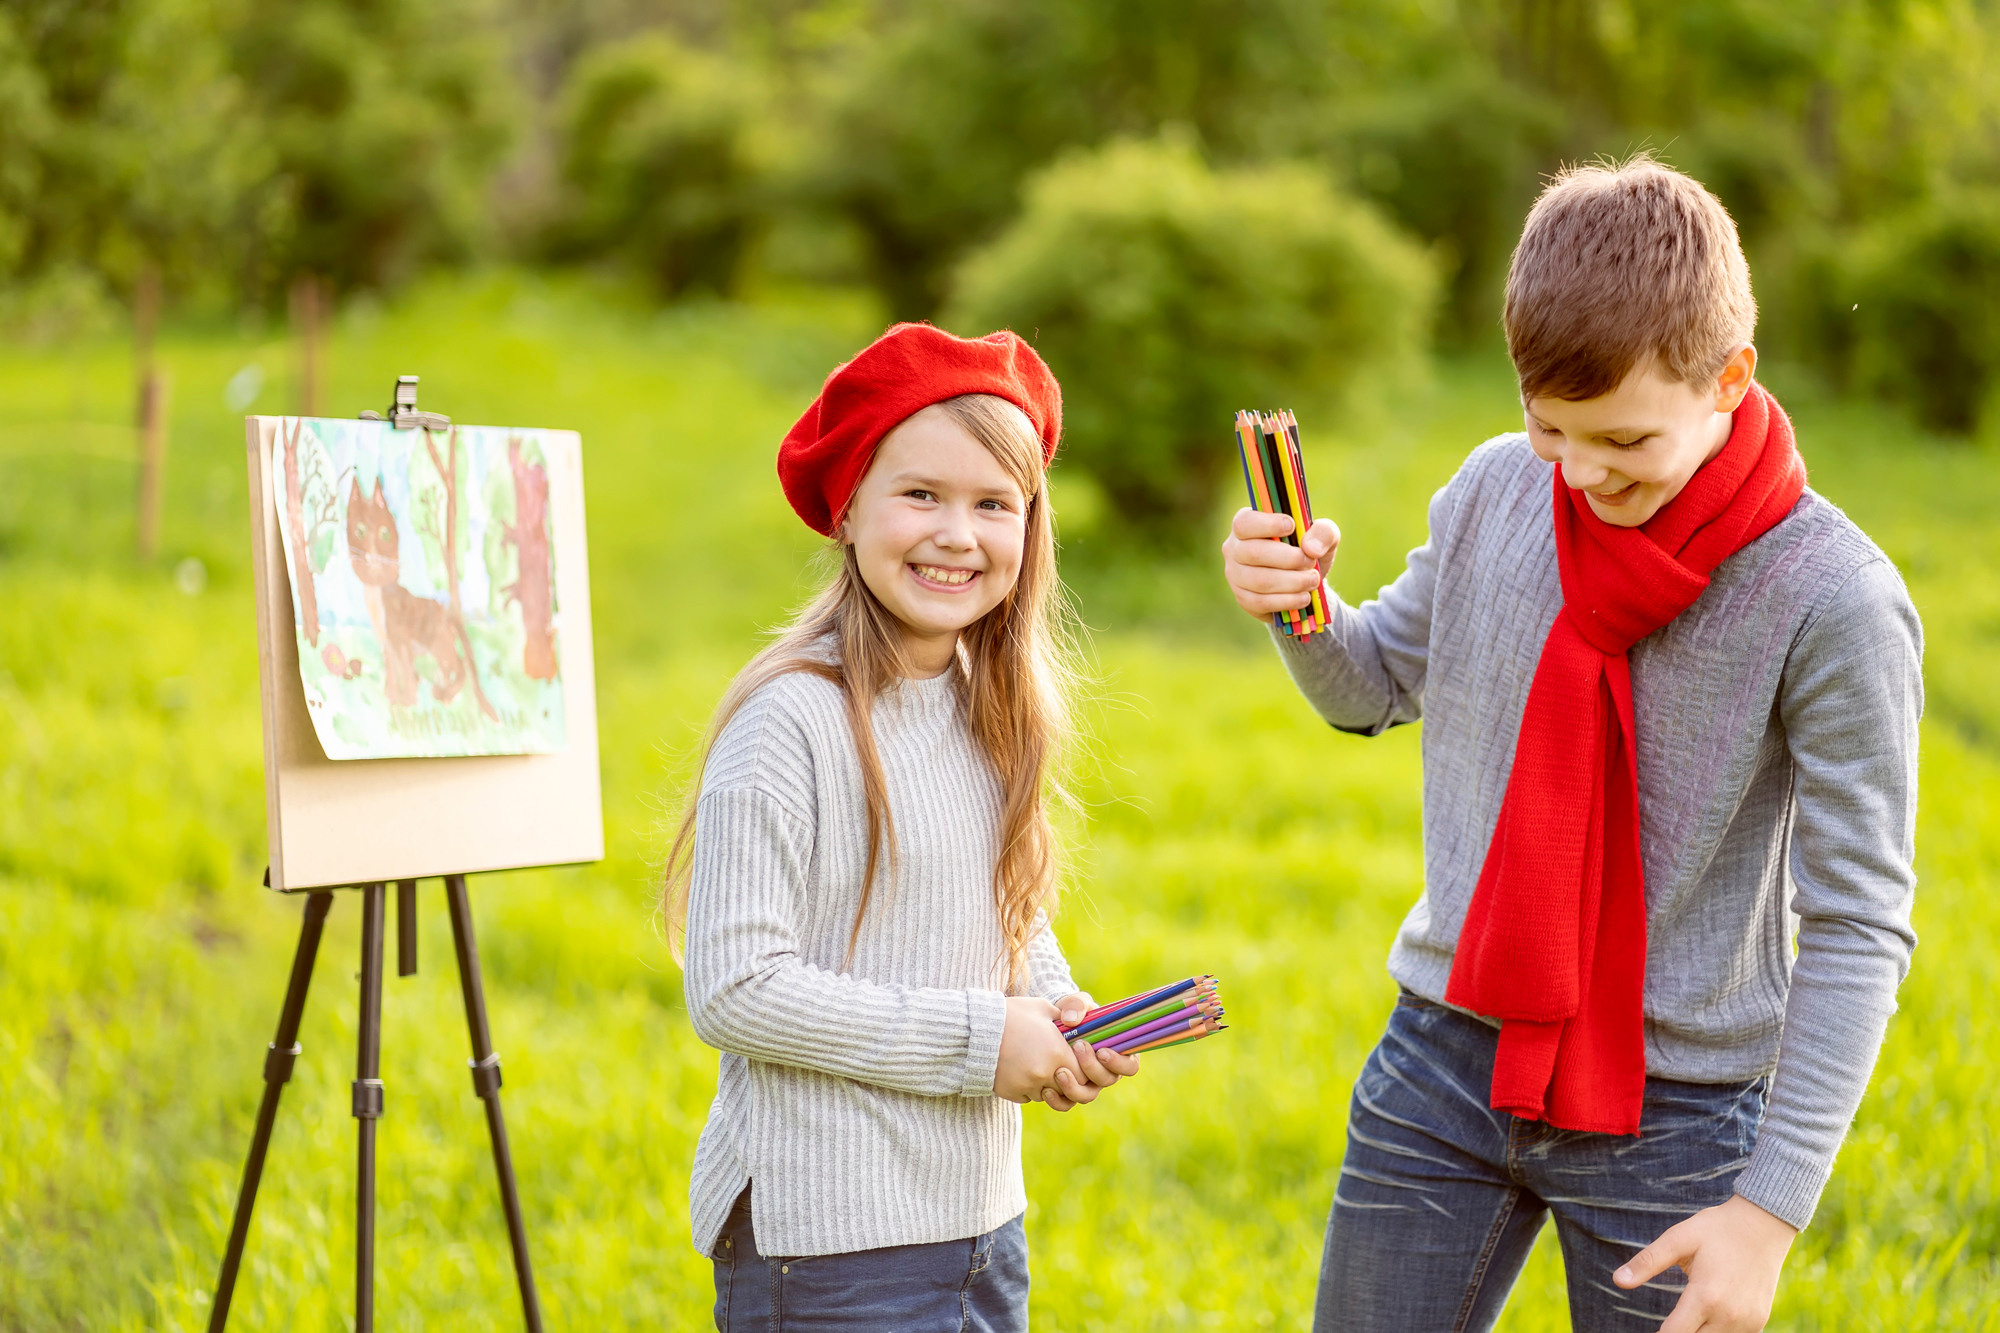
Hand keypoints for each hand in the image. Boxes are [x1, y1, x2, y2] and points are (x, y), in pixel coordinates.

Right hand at [994, 997, 1082, 1106]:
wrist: (973, 1029)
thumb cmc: (1011, 1014)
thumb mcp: (1042, 1008)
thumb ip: (1065, 1019)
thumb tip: (1077, 1025)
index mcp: (1057, 1053)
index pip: (1084, 1075)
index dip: (1083, 1069)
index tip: (1074, 1058)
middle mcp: (1045, 1073)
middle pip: (1068, 1089)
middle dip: (1066, 1079)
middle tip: (1057, 1065)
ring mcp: (1027, 1085)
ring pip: (1047, 1095)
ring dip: (1046, 1084)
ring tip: (1035, 1064)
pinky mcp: (1011, 1092)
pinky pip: (1028, 1096)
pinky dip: (1028, 1088)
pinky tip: (1020, 1069)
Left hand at [1047, 992, 1140, 1108]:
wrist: (1050, 1025)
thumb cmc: (1072, 1013)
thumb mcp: (1076, 1003)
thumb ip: (1077, 1005)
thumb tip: (1071, 1019)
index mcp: (1118, 1051)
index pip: (1130, 1066)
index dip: (1118, 1062)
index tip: (1102, 1051)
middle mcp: (1106, 1071)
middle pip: (1108, 1080)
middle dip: (1092, 1067)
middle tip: (1078, 1048)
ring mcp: (1088, 1083)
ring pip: (1087, 1096)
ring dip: (1074, 1088)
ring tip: (1059, 1072)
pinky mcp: (1069, 1090)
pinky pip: (1067, 1103)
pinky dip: (1058, 1100)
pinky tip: (1046, 1089)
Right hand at [1221, 508, 1339, 621]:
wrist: (1304, 580)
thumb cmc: (1307, 549)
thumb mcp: (1322, 535)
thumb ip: (1323, 532)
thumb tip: (1311, 548)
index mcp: (1247, 524)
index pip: (1245, 522)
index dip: (1267, 524)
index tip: (1292, 526)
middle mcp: (1234, 548)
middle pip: (1253, 553)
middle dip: (1288, 559)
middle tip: (1311, 562)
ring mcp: (1235, 575)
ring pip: (1259, 581)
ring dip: (1292, 582)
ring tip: (1313, 580)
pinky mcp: (1243, 598)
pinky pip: (1261, 602)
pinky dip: (1287, 601)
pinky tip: (1304, 597)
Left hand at [1615, 1193, 1797, 1331]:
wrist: (1764, 1224)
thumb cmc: (1716, 1229)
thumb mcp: (1678, 1239)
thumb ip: (1648, 1262)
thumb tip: (1618, 1281)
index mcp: (1705, 1296)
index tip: (1647, 1332)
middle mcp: (1728, 1315)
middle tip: (1667, 1322)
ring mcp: (1747, 1322)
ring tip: (1684, 1318)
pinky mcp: (1758, 1322)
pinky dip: (1716, 1332)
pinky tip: (1706, 1318)